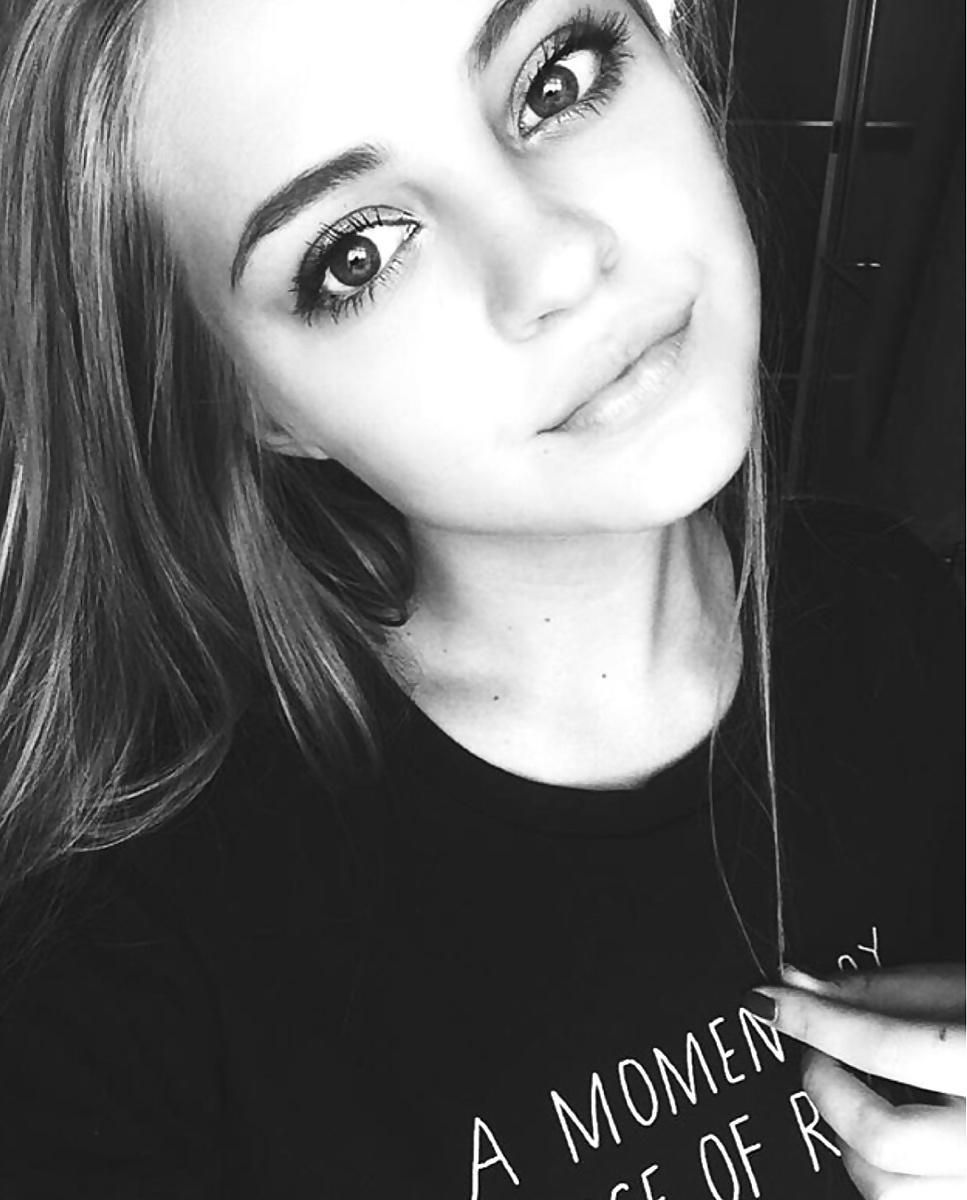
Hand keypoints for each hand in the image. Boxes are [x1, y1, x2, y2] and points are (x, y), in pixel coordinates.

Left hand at [751, 963, 965, 1197]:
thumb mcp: (960, 987)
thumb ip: (880, 989)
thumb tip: (794, 982)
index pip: (882, 1044)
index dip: (812, 1020)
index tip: (766, 1001)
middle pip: (880, 1138)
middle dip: (825, 1089)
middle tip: (814, 1053)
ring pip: (888, 1192)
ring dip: (844, 1141)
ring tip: (848, 1096)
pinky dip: (878, 1174)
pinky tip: (880, 1134)